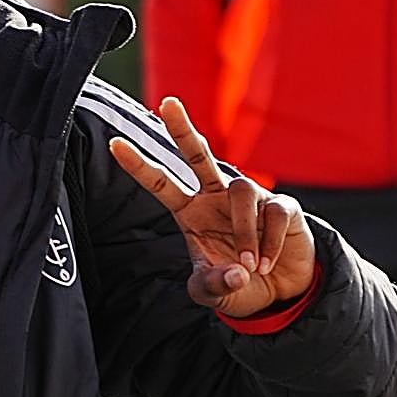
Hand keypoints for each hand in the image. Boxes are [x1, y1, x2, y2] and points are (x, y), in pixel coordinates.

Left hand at [108, 97, 315, 317]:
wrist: (281, 292)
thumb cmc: (237, 282)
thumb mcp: (214, 291)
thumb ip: (213, 285)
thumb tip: (234, 272)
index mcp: (190, 210)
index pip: (160, 183)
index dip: (138, 165)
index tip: (114, 144)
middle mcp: (216, 195)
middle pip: (196, 154)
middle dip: (182, 128)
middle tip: (167, 104)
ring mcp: (250, 197)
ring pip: (241, 190)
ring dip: (244, 231)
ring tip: (250, 264)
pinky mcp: (281, 206)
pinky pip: (273, 212)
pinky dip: (269, 242)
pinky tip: (267, 262)